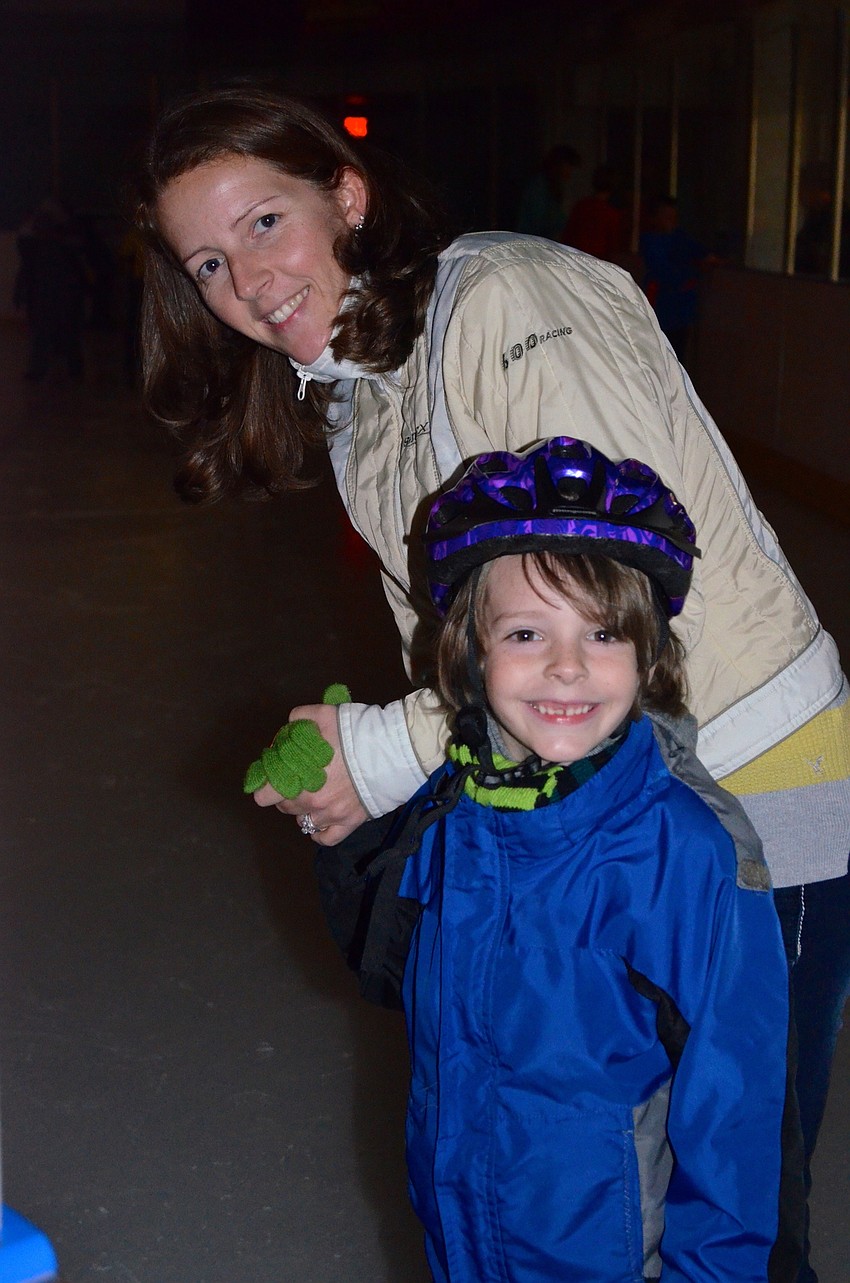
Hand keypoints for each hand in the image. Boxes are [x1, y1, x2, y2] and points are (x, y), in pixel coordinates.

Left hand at [252, 703, 367, 844]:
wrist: (391, 751)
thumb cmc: (353, 733)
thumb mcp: (322, 714)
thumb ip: (298, 720)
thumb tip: (288, 731)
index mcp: (297, 780)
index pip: (263, 796)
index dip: (266, 784)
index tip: (274, 776)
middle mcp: (309, 803)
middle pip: (284, 807)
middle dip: (286, 793)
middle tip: (298, 779)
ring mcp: (330, 816)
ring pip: (303, 822)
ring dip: (304, 810)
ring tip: (314, 796)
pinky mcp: (350, 824)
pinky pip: (325, 839)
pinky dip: (319, 832)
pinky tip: (322, 820)